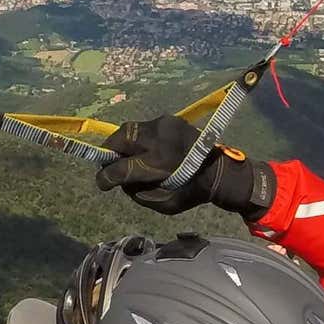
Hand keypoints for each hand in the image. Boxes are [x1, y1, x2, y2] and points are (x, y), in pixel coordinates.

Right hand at [96, 115, 270, 217]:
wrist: (221, 169)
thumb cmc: (192, 191)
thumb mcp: (164, 204)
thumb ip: (137, 193)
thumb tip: (118, 180)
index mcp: (160, 163)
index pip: (122, 168)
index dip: (106, 177)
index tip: (102, 184)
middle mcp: (160, 138)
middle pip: (121, 140)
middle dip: (108, 153)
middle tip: (107, 165)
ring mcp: (164, 124)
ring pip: (129, 130)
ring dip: (121, 144)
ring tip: (123, 157)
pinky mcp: (168, 119)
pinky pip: (143, 127)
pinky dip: (136, 139)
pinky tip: (140, 149)